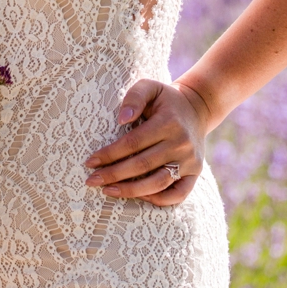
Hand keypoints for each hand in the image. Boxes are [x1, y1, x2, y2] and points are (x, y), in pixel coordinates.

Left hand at [85, 79, 208, 205]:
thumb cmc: (164, 99)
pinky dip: (159, 200)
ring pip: (158, 183)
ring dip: (131, 191)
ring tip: (108, 191)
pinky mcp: (195, 173)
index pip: (133, 143)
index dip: (109, 154)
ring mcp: (190, 161)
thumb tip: (122, 118)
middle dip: (113, 175)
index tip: (90, 161)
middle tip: (91, 180)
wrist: (197, 108)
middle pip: (142, 165)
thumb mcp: (150, 87)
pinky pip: (179, 193)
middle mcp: (181, 144)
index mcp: (168, 123)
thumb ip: (135, 97)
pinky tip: (139, 197)